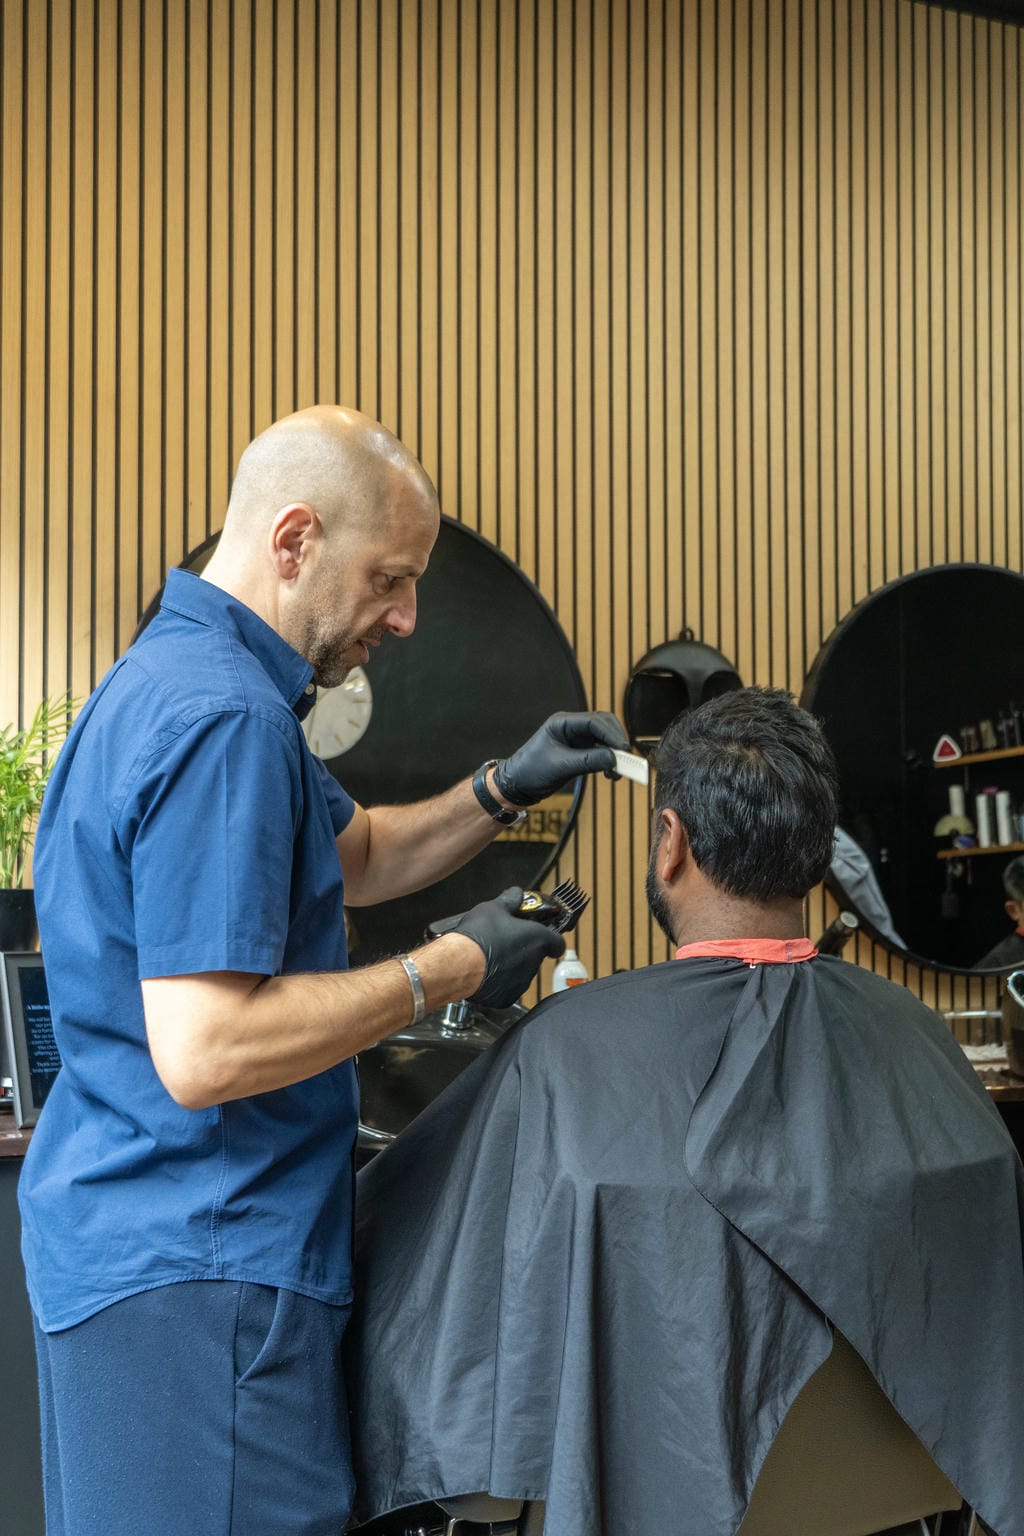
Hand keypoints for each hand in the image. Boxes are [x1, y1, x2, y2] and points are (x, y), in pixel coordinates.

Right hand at [431, 888, 565, 1006]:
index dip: (550, 938)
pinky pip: (507, 988)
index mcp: (538, 940)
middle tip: (506, 940)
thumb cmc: (478, 935)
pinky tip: (485, 971)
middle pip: (536, 956)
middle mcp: (534, 964)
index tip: (541, 933)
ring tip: (491, 955)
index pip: (557, 943)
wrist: (458, 965)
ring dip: (512, 965)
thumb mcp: (494, 908)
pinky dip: (500, 981)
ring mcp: (521, 983)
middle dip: (524, 949)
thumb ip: (510, 900)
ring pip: (522, 972)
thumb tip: (517, 894)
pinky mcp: (507, 998)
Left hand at [493, 711, 629, 806]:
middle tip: (626, 759)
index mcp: (562, 722)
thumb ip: (589, 761)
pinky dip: (609, 760)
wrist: (517, 785)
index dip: (612, 734)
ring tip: (618, 771)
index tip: (623, 749)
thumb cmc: (531, 771)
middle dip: (617, 741)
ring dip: (614, 752)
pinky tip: (611, 773)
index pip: (594, 721)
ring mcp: (576, 738)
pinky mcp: (580, 751)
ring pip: (605, 738)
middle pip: (604, 725)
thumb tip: (615, 759)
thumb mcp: (561, 767)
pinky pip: (601, 751)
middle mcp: (571, 727)